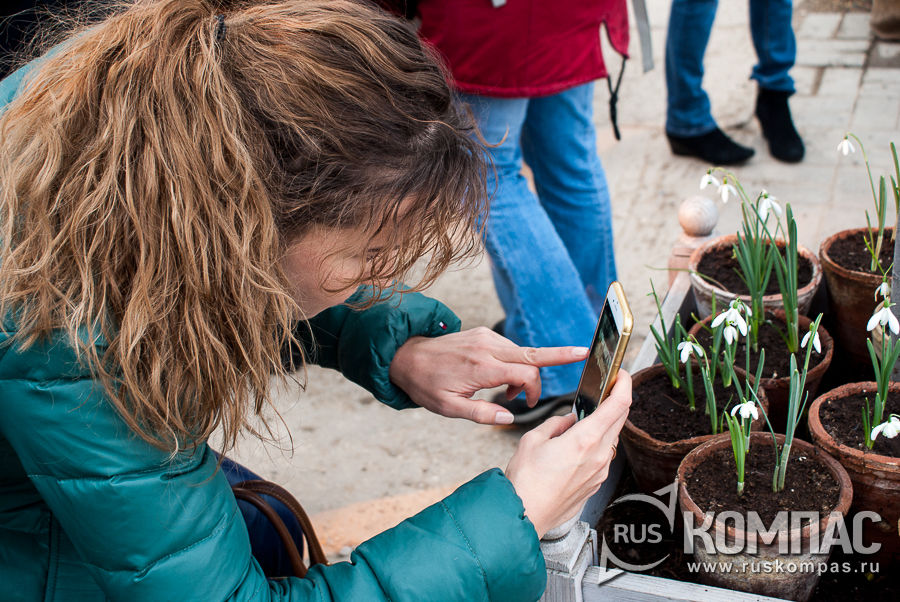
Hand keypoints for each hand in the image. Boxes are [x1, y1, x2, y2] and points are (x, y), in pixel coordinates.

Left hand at [389, 326, 589, 424]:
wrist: (407, 356)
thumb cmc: (427, 384)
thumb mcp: (450, 409)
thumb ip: (482, 415)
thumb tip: (510, 418)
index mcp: (481, 367)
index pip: (526, 373)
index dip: (534, 390)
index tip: (526, 404)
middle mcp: (488, 347)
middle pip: (534, 353)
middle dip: (560, 356)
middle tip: (582, 355)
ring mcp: (487, 337)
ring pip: (523, 352)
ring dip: (525, 371)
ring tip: (509, 392)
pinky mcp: (484, 333)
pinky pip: (510, 348)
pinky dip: (515, 363)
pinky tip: (501, 378)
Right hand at [504, 371, 630, 537]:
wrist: (526, 515)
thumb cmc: (525, 481)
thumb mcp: (533, 440)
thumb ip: (556, 424)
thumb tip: (568, 419)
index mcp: (585, 439)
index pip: (618, 404)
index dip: (624, 384)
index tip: (621, 374)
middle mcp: (599, 455)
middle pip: (620, 418)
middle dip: (617, 399)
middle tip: (606, 388)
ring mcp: (600, 471)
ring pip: (612, 438)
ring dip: (606, 423)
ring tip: (587, 417)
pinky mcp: (596, 483)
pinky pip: (603, 455)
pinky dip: (597, 443)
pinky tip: (580, 443)